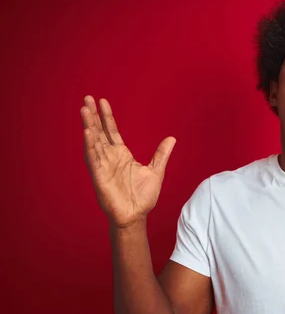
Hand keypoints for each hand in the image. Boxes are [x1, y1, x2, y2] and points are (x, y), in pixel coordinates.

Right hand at [80, 95, 175, 227]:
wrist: (136, 215)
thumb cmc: (143, 196)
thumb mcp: (156, 171)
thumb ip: (161, 154)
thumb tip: (172, 139)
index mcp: (122, 155)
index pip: (111, 131)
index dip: (107, 117)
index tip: (102, 101)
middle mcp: (110, 158)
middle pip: (99, 132)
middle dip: (93, 116)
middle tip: (87, 98)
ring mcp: (103, 166)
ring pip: (94, 142)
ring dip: (88, 126)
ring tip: (84, 109)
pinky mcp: (99, 176)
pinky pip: (93, 158)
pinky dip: (90, 146)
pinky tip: (87, 132)